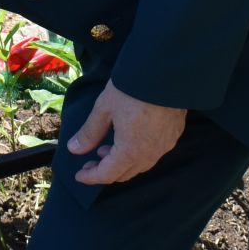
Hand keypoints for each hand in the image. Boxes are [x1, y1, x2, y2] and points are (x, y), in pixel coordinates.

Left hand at [68, 82, 186, 185]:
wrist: (167, 72)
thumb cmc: (131, 89)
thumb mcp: (104, 109)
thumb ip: (90, 133)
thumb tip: (74, 149)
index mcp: (130, 151)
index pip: (108, 174)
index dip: (91, 177)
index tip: (79, 175)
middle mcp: (150, 154)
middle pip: (125, 173)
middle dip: (106, 171)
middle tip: (90, 161)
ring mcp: (165, 145)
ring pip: (141, 165)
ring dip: (122, 162)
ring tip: (107, 149)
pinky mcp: (174, 134)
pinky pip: (153, 153)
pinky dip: (137, 153)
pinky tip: (130, 139)